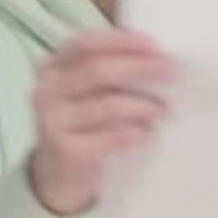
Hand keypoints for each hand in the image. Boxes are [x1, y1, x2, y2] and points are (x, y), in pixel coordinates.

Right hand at [30, 29, 175, 215]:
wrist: (59, 176)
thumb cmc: (84, 124)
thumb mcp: (89, 92)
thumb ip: (112, 71)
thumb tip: (157, 57)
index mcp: (52, 68)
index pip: (85, 44)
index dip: (120, 41)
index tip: (154, 45)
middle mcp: (46, 91)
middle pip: (97, 71)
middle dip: (139, 68)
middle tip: (171, 71)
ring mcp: (52, 122)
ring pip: (106, 105)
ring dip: (142, 105)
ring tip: (165, 108)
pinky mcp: (65, 151)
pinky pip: (108, 138)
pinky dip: (133, 133)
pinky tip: (148, 132)